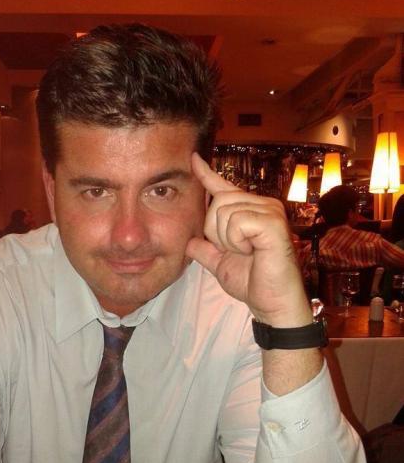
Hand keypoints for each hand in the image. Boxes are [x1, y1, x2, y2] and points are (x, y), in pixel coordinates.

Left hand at [185, 153, 310, 326]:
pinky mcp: (273, 222)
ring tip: (247, 252)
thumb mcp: (220, 263)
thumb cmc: (252, 281)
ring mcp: (269, 210)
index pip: (223, 188)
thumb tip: (188, 242)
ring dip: (227, 239)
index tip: (193, 158)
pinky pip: (236, 222)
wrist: (271, 303)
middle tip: (236, 250)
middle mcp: (261, 204)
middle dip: (215, 231)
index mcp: (248, 211)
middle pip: (217, 201)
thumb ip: (205, 250)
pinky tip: (252, 251)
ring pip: (224, 211)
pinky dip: (236, 241)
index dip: (206, 174)